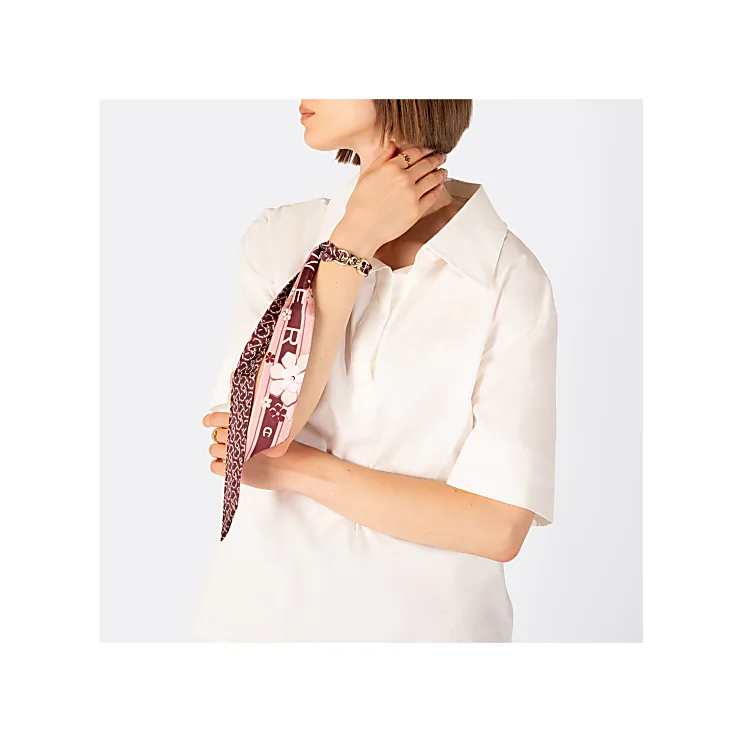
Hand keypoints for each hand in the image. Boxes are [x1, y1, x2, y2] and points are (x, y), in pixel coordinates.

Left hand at [202, 410, 293, 490]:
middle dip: (219, 437)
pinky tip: (227, 465)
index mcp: (248, 424)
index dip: (211, 419)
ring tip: (229, 453)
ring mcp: (236, 454)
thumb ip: (255, 425)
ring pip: (213, 449)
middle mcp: (240, 437)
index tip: (208, 420)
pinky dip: (218, 465)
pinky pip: (215, 466)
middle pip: (217, 434)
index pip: (220, 418)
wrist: (297, 467)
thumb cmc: (288, 450)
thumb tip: (240, 423)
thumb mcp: (273, 429)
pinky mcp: (235, 471)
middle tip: (227, 440)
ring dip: (218, 451)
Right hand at [331, 141, 448, 257]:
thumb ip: (383, 158)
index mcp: (391, 168)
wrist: (361, 229)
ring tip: (443, 171)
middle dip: (436, 158)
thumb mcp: (367, 175)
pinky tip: (439, 187)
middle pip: (427, 164)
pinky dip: (438, 189)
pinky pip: (433, 196)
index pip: (414, 153)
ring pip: (433, 178)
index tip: (430, 149)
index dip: (425, 149)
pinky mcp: (417, 210)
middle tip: (442, 157)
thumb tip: (393, 144)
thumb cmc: (360, 205)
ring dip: (440, 173)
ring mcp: (412, 195)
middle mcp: (404, 179)